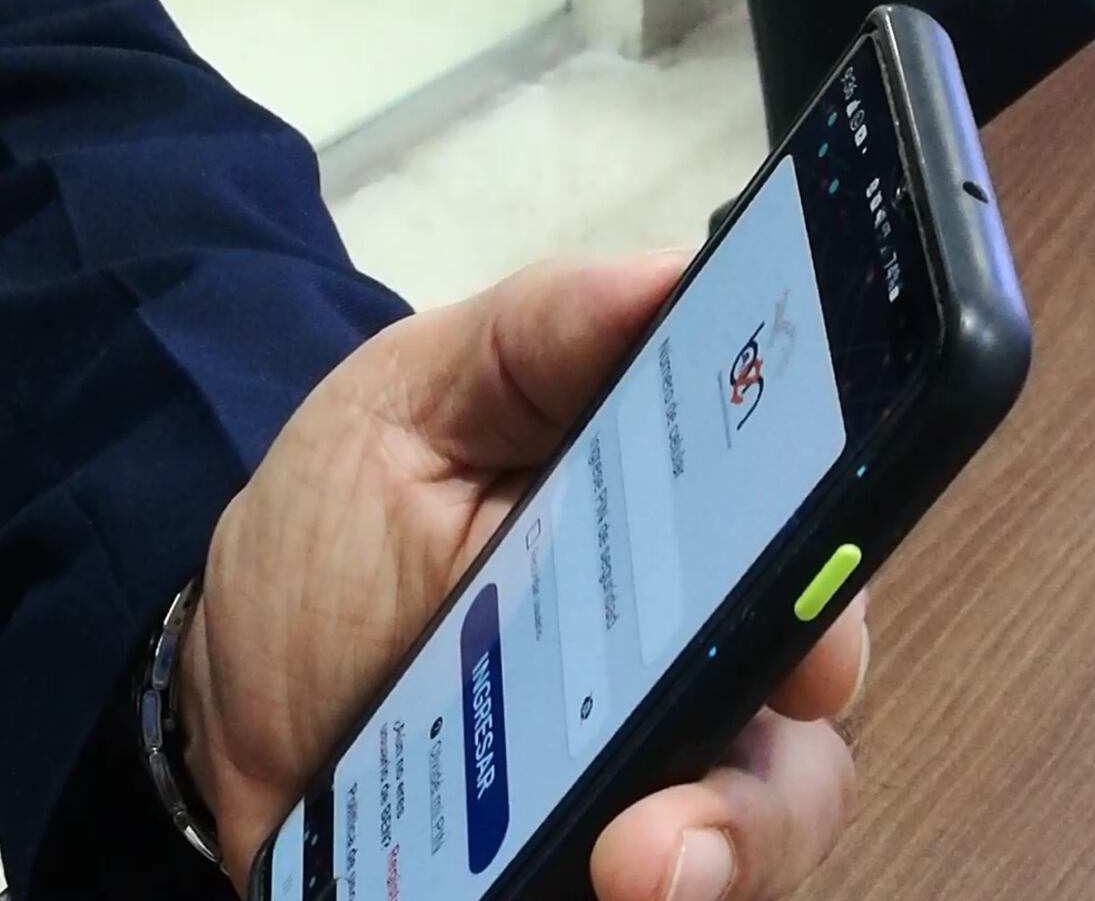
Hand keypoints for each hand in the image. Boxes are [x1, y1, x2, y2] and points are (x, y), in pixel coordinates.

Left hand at [179, 252, 869, 898]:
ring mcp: (649, 760)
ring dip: (725, 846)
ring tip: (637, 867)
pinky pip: (667, 881)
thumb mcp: (415, 399)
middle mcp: (693, 641)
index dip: (830, 568)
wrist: (240, 677)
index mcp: (674, 517)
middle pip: (805, 693)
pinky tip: (588, 886)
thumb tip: (671, 277)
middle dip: (782, 736)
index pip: (804, 531)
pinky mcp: (589, 848)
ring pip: (757, 814)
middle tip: (722, 756)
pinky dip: (657, 888)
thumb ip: (537, 336)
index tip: (809, 619)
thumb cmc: (341, 520)